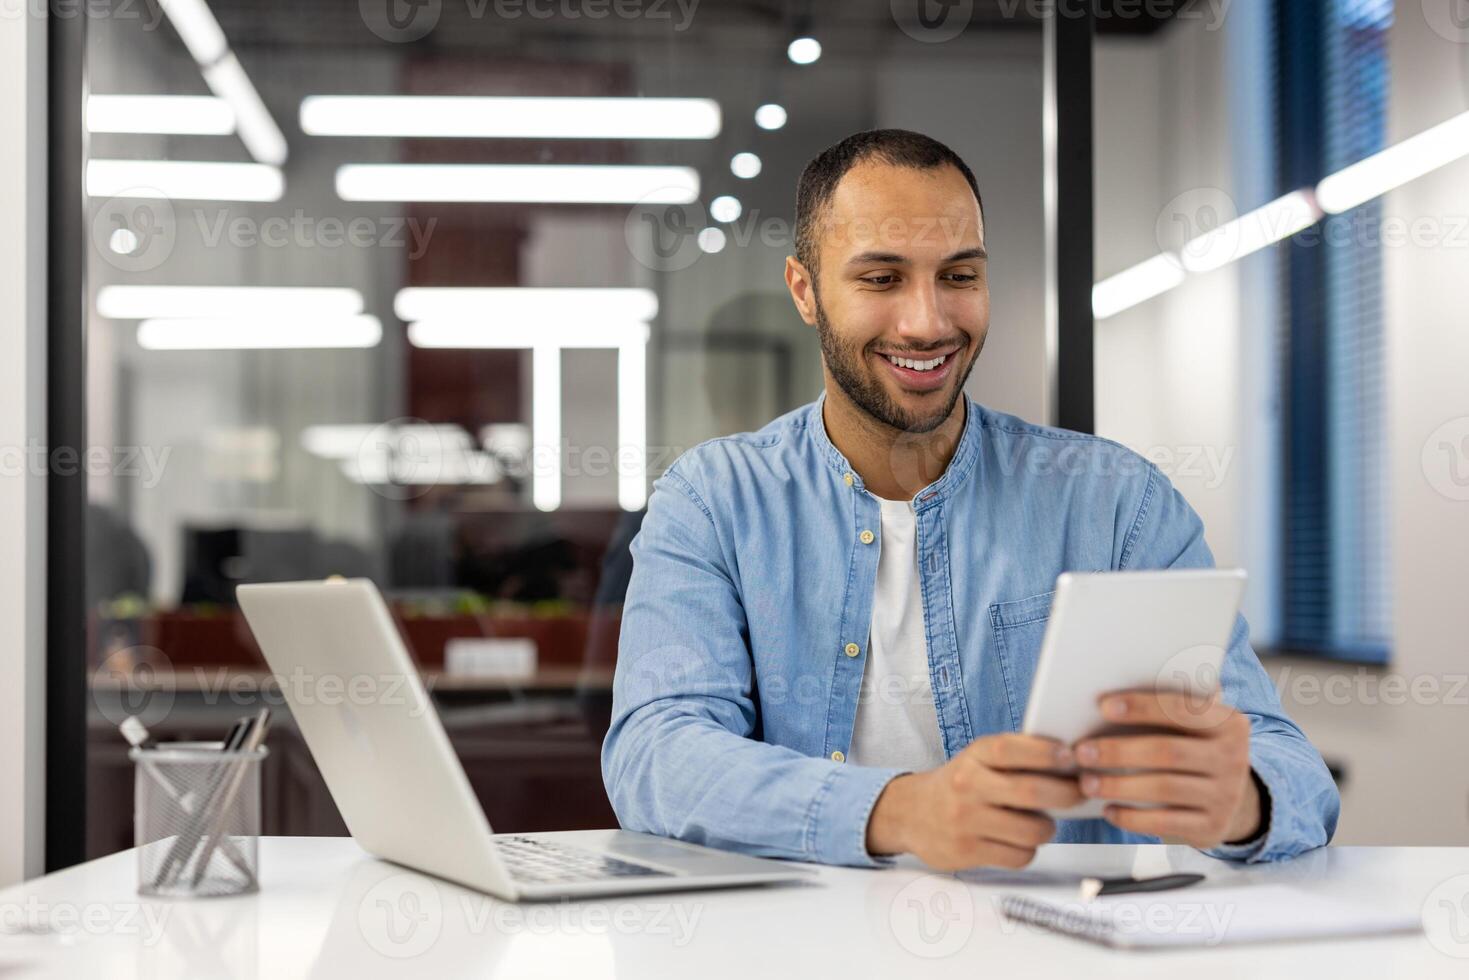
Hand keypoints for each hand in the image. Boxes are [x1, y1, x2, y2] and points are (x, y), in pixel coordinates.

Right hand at [865, 734, 1082, 870]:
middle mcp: (967, 786)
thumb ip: (1015, 758)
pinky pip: (1019, 856)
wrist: (910, 813)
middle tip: (1078, 794)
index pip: (1011, 749)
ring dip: (1047, 828)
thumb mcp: (978, 760)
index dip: (1046, 753)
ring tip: (1041, 823)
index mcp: (973, 757)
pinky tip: (1018, 841)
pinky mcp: (967, 851)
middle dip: (1066, 794)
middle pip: (1030, 792)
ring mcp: (966, 821)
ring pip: (1031, 830)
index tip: (1070, 757)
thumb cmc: (959, 784)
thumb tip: (1070, 765)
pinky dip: (1027, 850)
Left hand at [1074, 690, 1261, 848]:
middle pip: (1167, 752)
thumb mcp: (1194, 725)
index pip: (1181, 709)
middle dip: (1119, 751)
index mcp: (1228, 723)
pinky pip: (1165, 823)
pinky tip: (1108, 809)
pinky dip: (1131, 817)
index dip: (1141, 706)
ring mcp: (1225, 796)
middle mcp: (1233, 758)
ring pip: (1163, 789)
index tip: (1103, 706)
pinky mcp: (1212, 828)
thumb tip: (1111, 698)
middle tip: (1081, 752)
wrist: (1233, 799)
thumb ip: (1168, 706)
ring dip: (1118, 785)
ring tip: (1087, 782)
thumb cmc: (1194, 749)